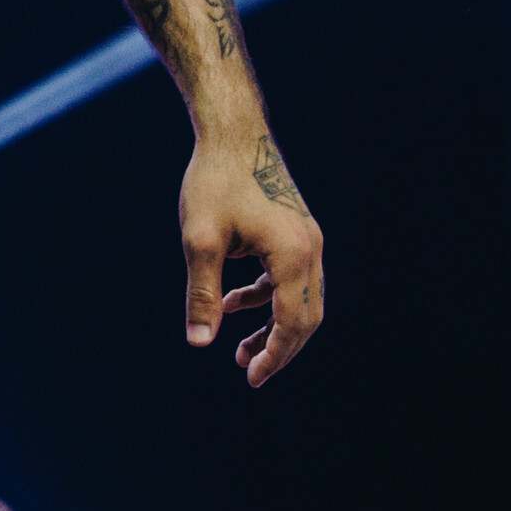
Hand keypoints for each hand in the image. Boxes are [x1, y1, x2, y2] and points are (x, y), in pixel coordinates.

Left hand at [180, 128, 323, 385]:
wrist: (232, 134)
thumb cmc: (213, 182)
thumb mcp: (200, 241)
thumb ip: (203, 294)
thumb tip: (200, 342)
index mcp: (293, 255)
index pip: (293, 322)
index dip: (275, 355)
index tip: (252, 377)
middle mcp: (310, 250)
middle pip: (304, 316)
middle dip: (279, 347)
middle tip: (248, 370)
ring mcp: (306, 240)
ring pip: (298, 298)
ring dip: (272, 324)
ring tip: (240, 350)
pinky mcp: (295, 232)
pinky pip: (287, 278)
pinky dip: (265, 296)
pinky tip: (234, 304)